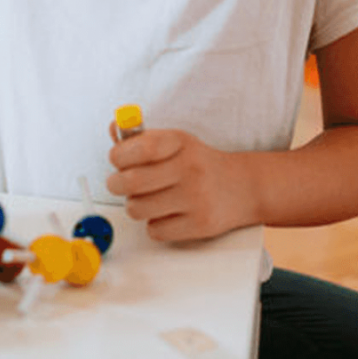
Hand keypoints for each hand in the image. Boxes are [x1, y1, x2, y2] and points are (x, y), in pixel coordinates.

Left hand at [106, 127, 244, 242]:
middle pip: (131, 182)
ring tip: (146, 198)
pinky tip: (166, 213)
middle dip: (116, 184)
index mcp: (180, 142)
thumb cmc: (199, 163)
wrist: (244, 187)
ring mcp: (196, 198)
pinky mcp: (200, 225)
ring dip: (135, 205)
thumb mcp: (176, 142)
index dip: (119, 154)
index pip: (141, 147)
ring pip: (137, 208)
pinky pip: (155, 230)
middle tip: (119, 183)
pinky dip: (154, 224)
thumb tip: (113, 128)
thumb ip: (142, 137)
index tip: (117, 159)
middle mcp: (189, 168)